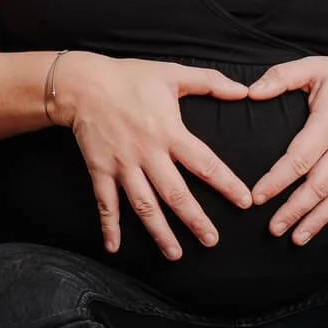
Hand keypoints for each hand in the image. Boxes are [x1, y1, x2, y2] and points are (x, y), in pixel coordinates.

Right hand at [54, 52, 252, 259]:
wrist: (83, 84)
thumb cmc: (130, 77)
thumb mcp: (172, 73)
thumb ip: (209, 82)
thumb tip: (244, 90)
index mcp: (169, 132)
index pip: (204, 163)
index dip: (226, 183)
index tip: (244, 202)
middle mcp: (147, 153)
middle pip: (175, 193)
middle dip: (195, 220)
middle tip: (212, 241)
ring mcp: (123, 165)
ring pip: (144, 205)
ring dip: (159, 232)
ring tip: (175, 254)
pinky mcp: (100, 170)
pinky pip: (106, 203)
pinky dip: (109, 226)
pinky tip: (114, 247)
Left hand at [248, 53, 327, 244]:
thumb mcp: (315, 67)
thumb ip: (280, 77)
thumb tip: (250, 92)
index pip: (299, 159)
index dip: (277, 180)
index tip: (257, 197)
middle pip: (319, 186)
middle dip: (294, 210)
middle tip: (273, 228)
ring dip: (319, 221)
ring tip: (297, 238)